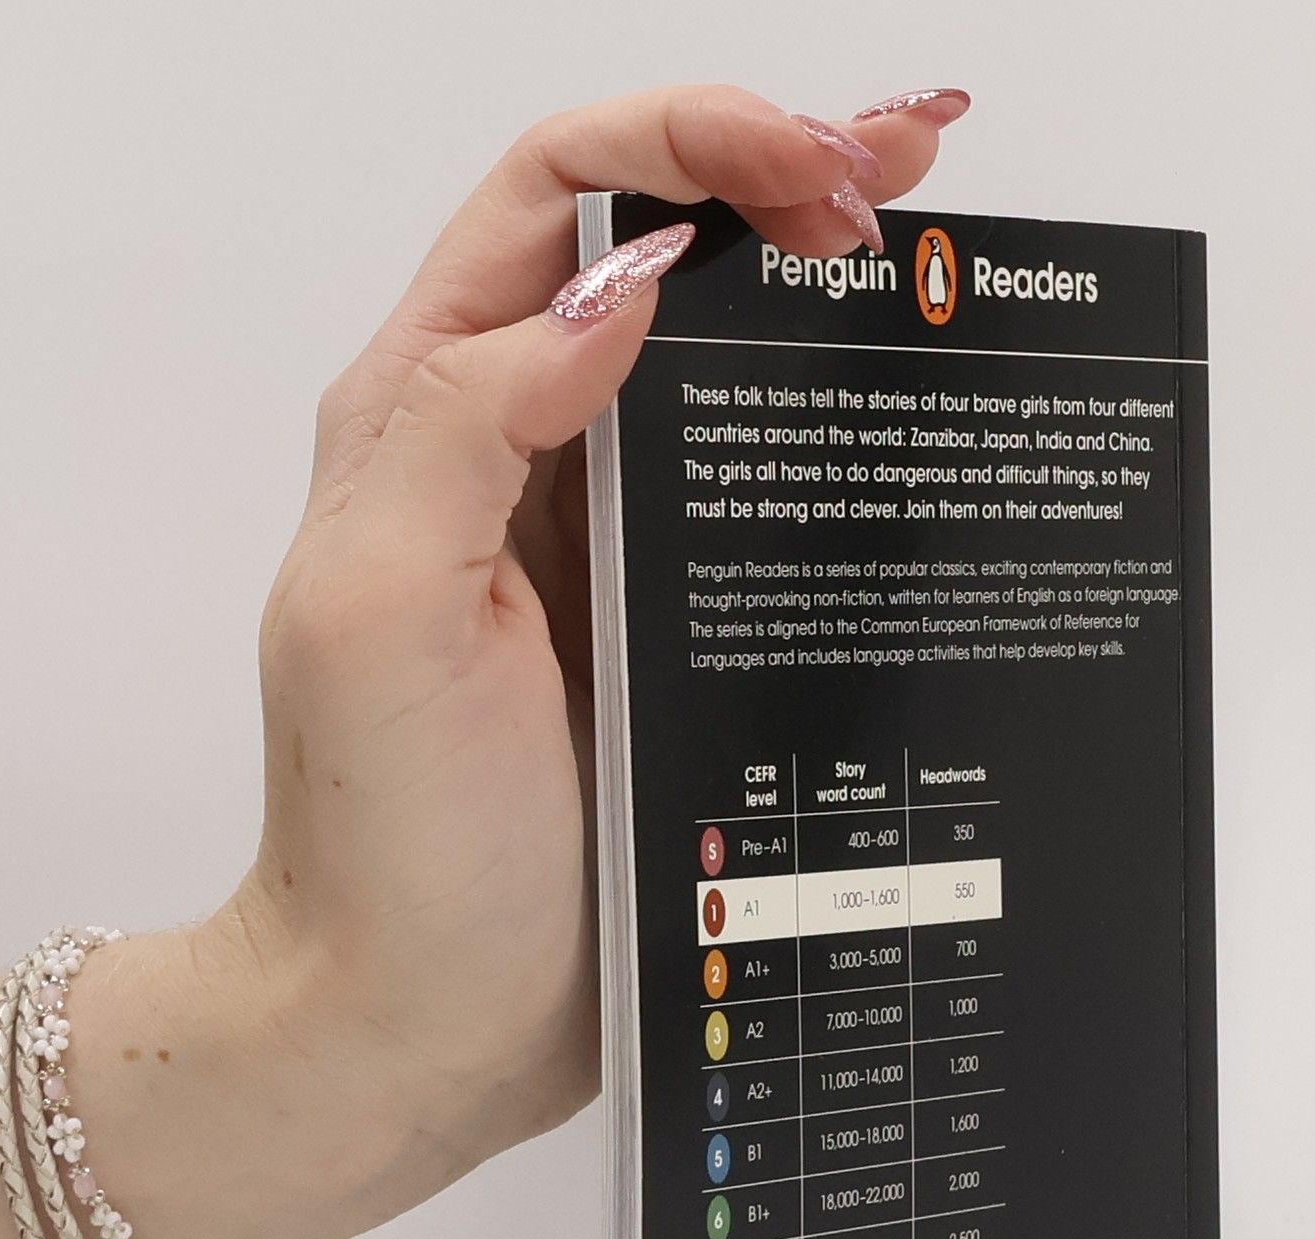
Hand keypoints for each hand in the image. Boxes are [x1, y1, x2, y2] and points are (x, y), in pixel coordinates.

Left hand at [213, 85, 958, 1238]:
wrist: (426, 1018)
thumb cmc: (386, 843)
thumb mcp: (379, 611)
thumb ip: (470, 418)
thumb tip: (626, 286)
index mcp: (436, 411)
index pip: (564, 196)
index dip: (695, 144)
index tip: (821, 174)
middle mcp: (530, 453)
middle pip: (663, 251)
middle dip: (789, 175)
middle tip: (915, 170)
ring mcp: (613, 542)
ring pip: (727, 367)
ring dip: (827, 288)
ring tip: (935, 248)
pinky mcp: (676, 628)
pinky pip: (765, 496)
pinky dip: (839, 434)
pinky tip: (913, 417)